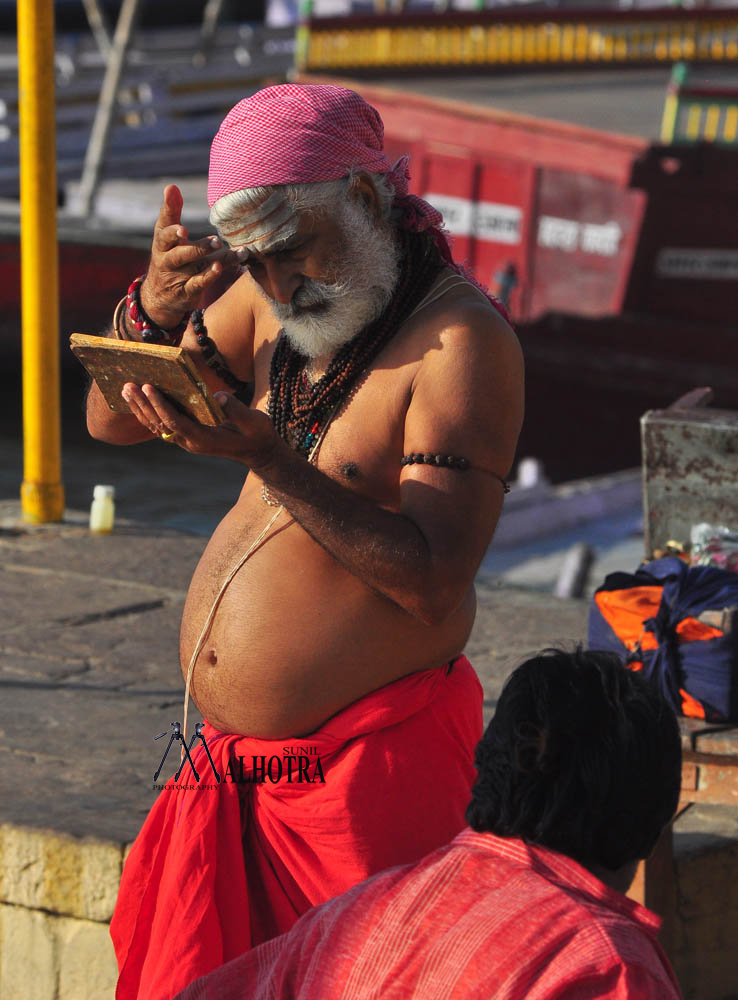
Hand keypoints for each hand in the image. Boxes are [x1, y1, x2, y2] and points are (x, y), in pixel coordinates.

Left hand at [120, 382, 277, 468]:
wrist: (258, 451)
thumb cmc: (258, 435)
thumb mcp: (254, 422)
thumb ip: (237, 410)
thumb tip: (219, 395)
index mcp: (204, 440)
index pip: (176, 423)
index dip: (161, 406)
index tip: (148, 387)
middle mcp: (191, 442)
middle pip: (160, 425)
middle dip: (143, 405)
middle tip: (129, 385)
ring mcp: (187, 441)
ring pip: (157, 427)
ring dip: (141, 409)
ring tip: (126, 389)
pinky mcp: (187, 435)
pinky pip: (162, 426)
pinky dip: (149, 412)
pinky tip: (139, 399)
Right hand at [140, 185, 243, 327]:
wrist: (160, 296)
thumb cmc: (168, 256)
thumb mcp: (167, 236)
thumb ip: (172, 211)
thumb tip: (171, 186)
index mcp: (162, 243)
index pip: (164, 232)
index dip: (172, 231)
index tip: (183, 230)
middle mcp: (167, 260)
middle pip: (180, 253)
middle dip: (197, 247)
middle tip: (216, 241)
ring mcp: (177, 277)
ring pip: (192, 267)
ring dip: (207, 259)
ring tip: (220, 249)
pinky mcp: (186, 291)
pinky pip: (198, 284)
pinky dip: (208, 276)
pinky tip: (219, 268)